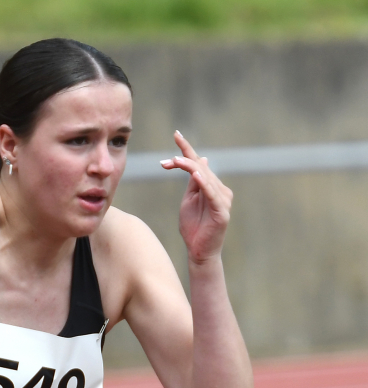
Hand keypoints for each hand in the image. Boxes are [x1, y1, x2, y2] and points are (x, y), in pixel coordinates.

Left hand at [161, 131, 232, 264]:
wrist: (199, 253)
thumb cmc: (193, 229)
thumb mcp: (188, 201)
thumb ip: (192, 183)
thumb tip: (199, 161)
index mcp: (210, 186)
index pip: (198, 163)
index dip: (187, 149)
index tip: (176, 134)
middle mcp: (219, 189)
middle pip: (200, 168)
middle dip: (182, 161)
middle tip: (165, 161)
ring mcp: (222, 200)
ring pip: (206, 178)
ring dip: (190, 168)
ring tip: (176, 161)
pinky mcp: (222, 212)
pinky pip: (212, 195)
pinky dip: (204, 184)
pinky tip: (196, 176)